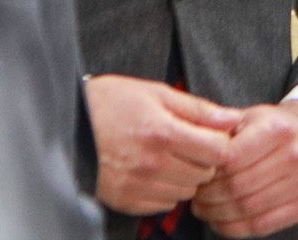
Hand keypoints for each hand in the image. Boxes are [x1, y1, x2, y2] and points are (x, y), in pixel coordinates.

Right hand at [84, 74, 242, 214]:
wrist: (65, 125)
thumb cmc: (110, 103)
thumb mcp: (156, 92)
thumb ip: (198, 108)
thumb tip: (233, 118)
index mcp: (162, 132)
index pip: (217, 152)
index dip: (221, 143)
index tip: (212, 136)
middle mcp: (151, 164)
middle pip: (204, 174)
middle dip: (203, 160)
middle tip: (188, 144)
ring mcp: (137, 186)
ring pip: (186, 192)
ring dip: (185, 177)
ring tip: (167, 156)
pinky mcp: (125, 201)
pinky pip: (164, 204)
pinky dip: (165, 190)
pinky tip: (152, 171)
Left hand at [192, 101, 297, 237]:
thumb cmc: (272, 127)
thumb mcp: (249, 116)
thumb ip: (221, 130)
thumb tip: (190, 150)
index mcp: (277, 129)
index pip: (231, 158)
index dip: (208, 170)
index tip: (194, 173)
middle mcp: (294, 155)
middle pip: (238, 187)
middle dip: (208, 196)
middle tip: (194, 196)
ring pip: (247, 209)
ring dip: (217, 214)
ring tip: (203, 208)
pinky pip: (261, 226)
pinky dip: (234, 228)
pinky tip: (220, 220)